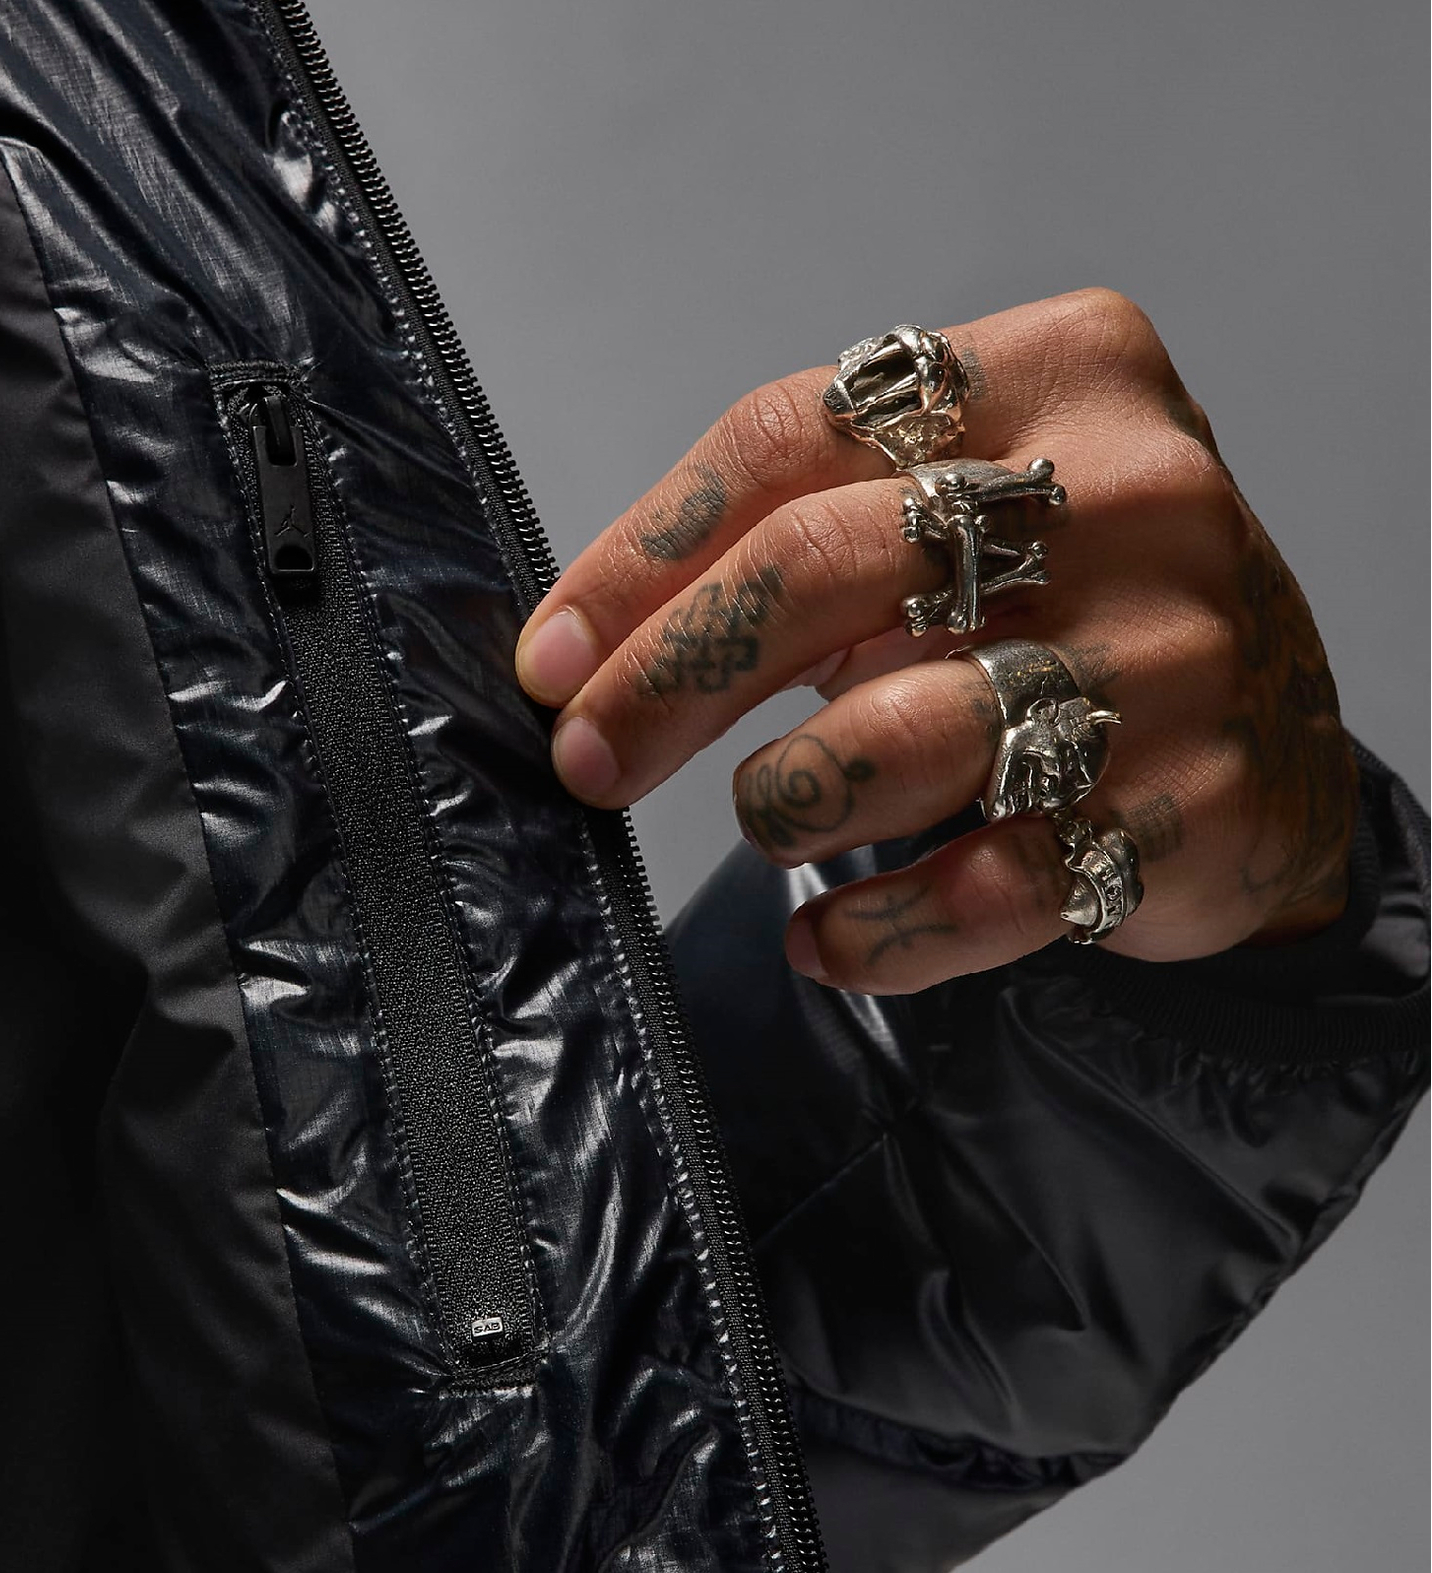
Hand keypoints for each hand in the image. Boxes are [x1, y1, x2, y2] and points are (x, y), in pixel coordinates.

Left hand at [513, 289, 1355, 994]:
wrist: (1278, 738)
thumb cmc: (1076, 608)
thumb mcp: (974, 511)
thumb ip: (815, 531)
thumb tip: (588, 649)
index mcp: (1059, 374)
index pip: (791, 435)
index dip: (643, 555)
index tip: (554, 656)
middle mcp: (1126, 499)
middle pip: (824, 567)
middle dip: (669, 678)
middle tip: (589, 760)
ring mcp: (1166, 658)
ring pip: (898, 736)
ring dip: (786, 802)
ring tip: (770, 821)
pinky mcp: (1184, 810)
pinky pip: (978, 891)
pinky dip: (871, 932)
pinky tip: (824, 938)